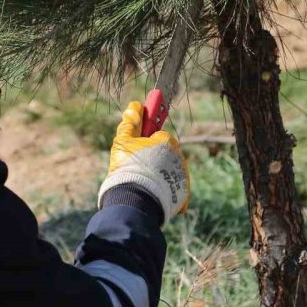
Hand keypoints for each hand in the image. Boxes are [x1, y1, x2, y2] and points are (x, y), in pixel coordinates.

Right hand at [98, 101, 189, 223]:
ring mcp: (182, 176)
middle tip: (138, 167)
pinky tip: (153, 194)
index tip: (140, 146)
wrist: (135, 200)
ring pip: (170, 171)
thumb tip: (135, 106)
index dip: (147, 140)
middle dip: (154, 157)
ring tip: (143, 182)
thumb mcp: (123, 141)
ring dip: (160, 174)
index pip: (159, 135)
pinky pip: (174, 188)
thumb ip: (130, 123)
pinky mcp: (183, 194)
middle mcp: (178, 157)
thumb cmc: (128, 167)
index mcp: (166, 141)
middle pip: (166, 153)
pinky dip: (165, 190)